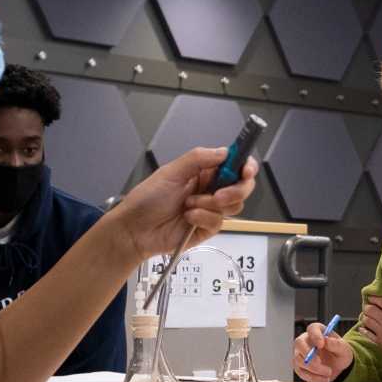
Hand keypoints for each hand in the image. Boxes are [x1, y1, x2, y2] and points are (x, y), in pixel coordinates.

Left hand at [106, 147, 257, 262]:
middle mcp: (210, 189)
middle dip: (235, 190)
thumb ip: (199, 158)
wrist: (135, 230)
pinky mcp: (208, 228)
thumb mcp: (171, 172)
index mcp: (203, 171)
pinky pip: (219, 222)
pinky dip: (202, 218)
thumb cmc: (147, 199)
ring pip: (234, 206)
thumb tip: (224, 151)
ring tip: (189, 206)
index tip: (246, 170)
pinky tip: (187, 217)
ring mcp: (210, 209)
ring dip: (211, 205)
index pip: (234, 165)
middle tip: (218, 195)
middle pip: (242, 186)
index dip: (245, 166)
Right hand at [293, 321, 354, 381]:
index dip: (315, 336)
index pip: (312, 329)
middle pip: (299, 343)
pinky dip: (313, 377)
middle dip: (308, 354)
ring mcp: (300, 354)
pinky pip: (301, 372)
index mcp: (318, 331)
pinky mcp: (299, 367)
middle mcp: (306, 340)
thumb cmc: (340, 354)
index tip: (321, 344)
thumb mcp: (344, 349)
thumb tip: (326, 341)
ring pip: (299, 360)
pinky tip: (324, 379)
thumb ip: (336, 344)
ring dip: (314, 369)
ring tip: (329, 373)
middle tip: (319, 362)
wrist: (338, 367)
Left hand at [360, 295, 381, 360]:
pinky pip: (367, 334)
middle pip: (371, 310)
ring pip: (367, 320)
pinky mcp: (379, 342)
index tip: (372, 297)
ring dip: (365, 317)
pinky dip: (364, 330)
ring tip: (366, 316)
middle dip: (368, 307)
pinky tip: (362, 328)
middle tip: (368, 307)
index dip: (375, 298)